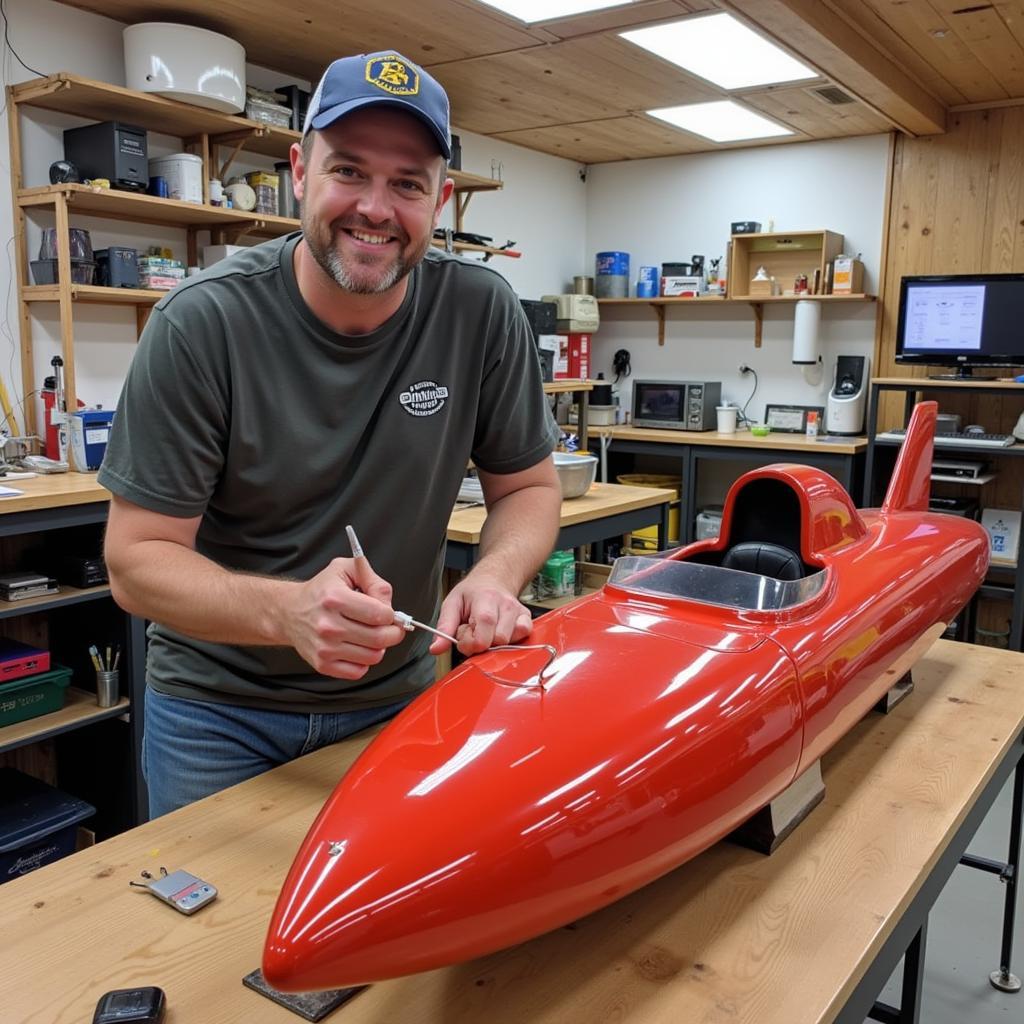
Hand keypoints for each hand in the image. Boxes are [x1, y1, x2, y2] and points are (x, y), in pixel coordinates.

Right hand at [281, 556, 405, 678]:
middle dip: (393, 633)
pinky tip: (358, 648)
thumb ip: (372, 579)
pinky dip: (364, 662)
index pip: (380, 614)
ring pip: (372, 656)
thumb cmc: (321, 590)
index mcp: (335, 598)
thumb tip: (388, 603)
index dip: (391, 614)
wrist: (289, 612)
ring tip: (371, 635)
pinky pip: (358, 671)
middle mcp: (328, 625)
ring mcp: (325, 648)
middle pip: (379, 638)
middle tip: (391, 627)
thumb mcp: (344, 569)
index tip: (387, 613)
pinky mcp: (322, 664)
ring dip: (379, 647)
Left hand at [433, 573, 532, 655]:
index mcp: (486, 600)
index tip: (464, 636)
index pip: (482, 636)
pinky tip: (500, 632)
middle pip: (498, 641)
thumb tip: (436, 649)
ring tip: (487, 630)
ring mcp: (519, 612)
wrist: (494, 578)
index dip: (470, 643)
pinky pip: (523, 637)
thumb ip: (444, 627)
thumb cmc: (472, 592)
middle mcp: (506, 605)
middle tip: (475, 631)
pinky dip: (510, 641)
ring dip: (495, 643)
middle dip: (482, 643)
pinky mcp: (527, 619)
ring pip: (510, 642)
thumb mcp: (452, 604)